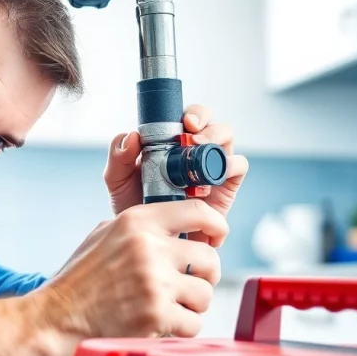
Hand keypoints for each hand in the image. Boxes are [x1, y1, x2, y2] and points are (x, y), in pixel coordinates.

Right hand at [31, 199, 227, 355]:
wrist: (54, 320)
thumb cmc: (78, 282)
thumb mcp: (103, 236)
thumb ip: (140, 229)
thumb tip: (180, 228)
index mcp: (136, 222)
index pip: (198, 211)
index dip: (216, 226)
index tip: (217, 237)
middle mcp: (148, 247)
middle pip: (210, 259)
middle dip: (203, 276)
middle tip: (185, 286)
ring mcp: (154, 282)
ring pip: (205, 294)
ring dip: (190, 306)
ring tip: (165, 308)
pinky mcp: (156, 315)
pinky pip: (193, 323)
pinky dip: (180, 329)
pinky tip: (158, 325)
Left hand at [103, 105, 248, 243]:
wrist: (150, 241)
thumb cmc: (136, 207)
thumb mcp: (119, 181)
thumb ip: (118, 158)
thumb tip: (131, 137)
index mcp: (173, 144)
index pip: (190, 118)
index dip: (193, 114)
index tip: (184, 122)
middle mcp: (195, 152)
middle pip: (214, 125)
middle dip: (208, 125)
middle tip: (192, 137)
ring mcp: (211, 168)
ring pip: (227, 142)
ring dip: (218, 141)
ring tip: (199, 154)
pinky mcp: (225, 188)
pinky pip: (237, 168)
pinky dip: (229, 167)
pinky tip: (210, 180)